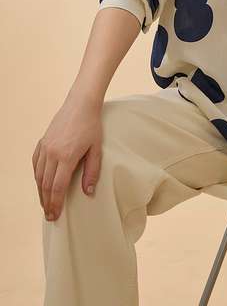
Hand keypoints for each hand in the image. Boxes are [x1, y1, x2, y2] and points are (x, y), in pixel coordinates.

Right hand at [32, 93, 102, 221]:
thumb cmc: (91, 125)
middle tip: (49, 215)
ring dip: (41, 192)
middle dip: (47, 202)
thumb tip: (88, 192)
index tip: (55, 215)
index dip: (56, 203)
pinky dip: (37, 176)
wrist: (81, 104)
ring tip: (45, 203)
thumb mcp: (96, 149)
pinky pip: (36, 163)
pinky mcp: (42, 142)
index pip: (58, 187)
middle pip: (46, 185)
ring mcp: (45, 147)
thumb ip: (92, 171)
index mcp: (67, 156)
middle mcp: (52, 153)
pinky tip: (41, 183)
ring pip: (38, 176)